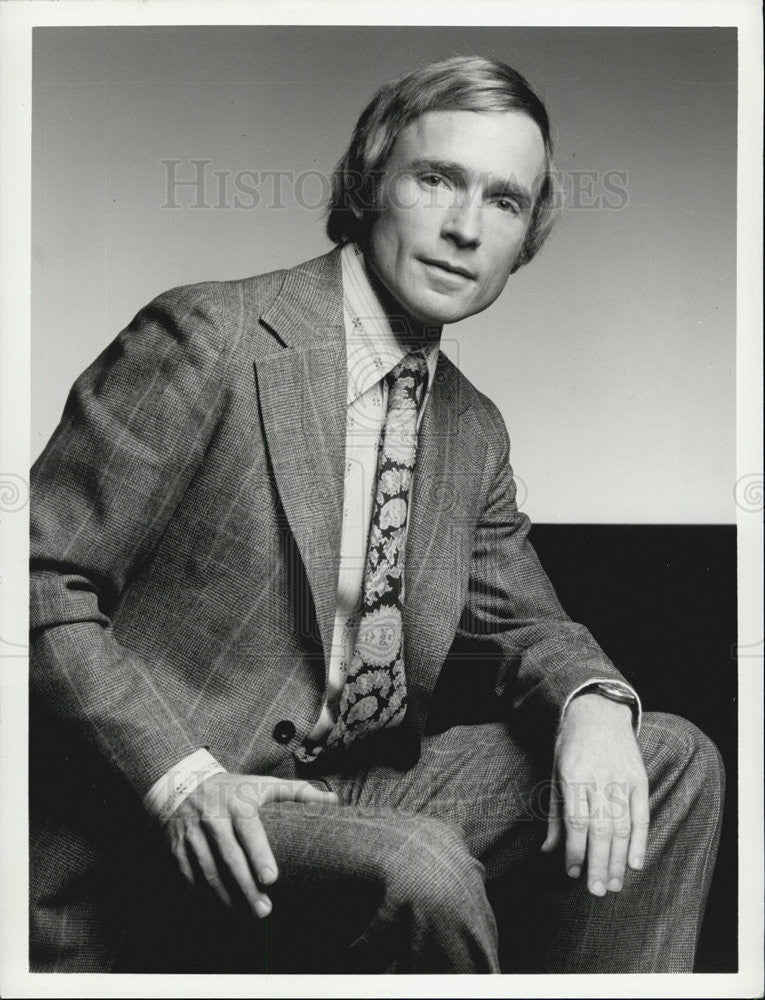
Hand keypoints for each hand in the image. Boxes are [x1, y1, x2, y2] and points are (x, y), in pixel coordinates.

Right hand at [165, 772, 337, 917]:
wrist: (181, 783)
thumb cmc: (233, 788)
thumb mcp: (262, 784)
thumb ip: (297, 792)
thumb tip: (333, 799)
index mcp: (237, 803)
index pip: (249, 831)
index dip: (259, 854)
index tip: (272, 878)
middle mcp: (213, 819)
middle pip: (229, 857)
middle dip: (246, 887)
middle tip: (264, 911)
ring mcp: (193, 835)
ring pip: (208, 872)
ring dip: (225, 898)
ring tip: (243, 919)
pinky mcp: (178, 849)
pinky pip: (189, 877)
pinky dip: (200, 898)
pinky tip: (216, 914)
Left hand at [540, 693, 648, 895]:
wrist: (599, 713)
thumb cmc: (571, 746)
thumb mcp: (555, 773)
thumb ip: (555, 814)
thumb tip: (548, 850)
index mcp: (574, 776)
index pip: (576, 821)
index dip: (575, 850)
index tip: (572, 873)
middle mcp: (599, 778)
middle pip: (600, 829)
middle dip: (598, 863)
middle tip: (597, 891)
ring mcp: (622, 779)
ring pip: (622, 826)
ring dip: (619, 859)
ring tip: (614, 884)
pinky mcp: (640, 780)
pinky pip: (641, 815)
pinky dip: (640, 841)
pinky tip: (635, 863)